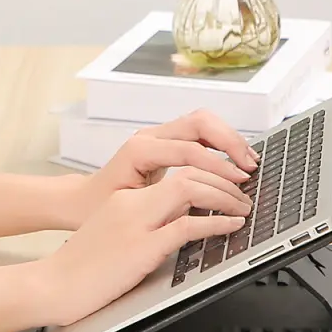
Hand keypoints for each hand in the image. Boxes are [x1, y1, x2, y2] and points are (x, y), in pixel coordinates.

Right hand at [36, 166, 251, 325]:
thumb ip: (148, 221)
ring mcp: (136, 223)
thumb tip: (184, 218)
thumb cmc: (83, 266)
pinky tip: (232, 226)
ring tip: (243, 207)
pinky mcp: (141, 247)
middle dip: (224, 180)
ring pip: (190, 190)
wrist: (52, 285)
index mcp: (127, 199)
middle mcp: (132, 203)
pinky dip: (216, 224)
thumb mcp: (117, 232)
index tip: (229, 185)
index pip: (178, 172)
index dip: (210, 174)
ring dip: (224, 196)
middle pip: (188, 173)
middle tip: (243, 193)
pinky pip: (187, 227)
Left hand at [75, 109, 259, 224]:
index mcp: (140, 150)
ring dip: (229, 138)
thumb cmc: (99, 208)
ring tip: (249, 161)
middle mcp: (149, 136)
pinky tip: (234, 159)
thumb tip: (202, 201)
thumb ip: (165, 202)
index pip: (189, 150)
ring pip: (202, 122)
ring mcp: (157, 135)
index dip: (218, 165)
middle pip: (199, 123)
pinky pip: (199, 131)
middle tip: (250, 166)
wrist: (81, 200)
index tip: (239, 181)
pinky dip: (220, 142)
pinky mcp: (165, 141)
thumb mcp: (130, 209)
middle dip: (229, 142)